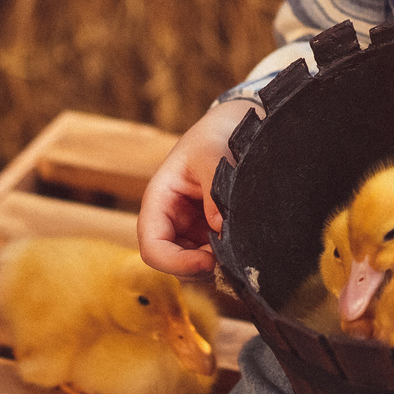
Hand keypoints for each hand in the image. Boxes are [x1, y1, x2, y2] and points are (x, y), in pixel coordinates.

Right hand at [136, 99, 256, 276]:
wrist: (231, 127)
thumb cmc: (213, 136)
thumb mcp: (211, 153)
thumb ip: (214, 189)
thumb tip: (218, 227)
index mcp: (158, 201)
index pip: (152, 248)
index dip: (176, 263)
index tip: (208, 261)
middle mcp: (169, 221)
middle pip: (172, 263)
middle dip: (200, 266)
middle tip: (231, 255)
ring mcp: (188, 229)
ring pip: (192, 265)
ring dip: (214, 264)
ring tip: (238, 243)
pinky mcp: (207, 233)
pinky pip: (211, 256)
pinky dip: (224, 257)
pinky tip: (241, 241)